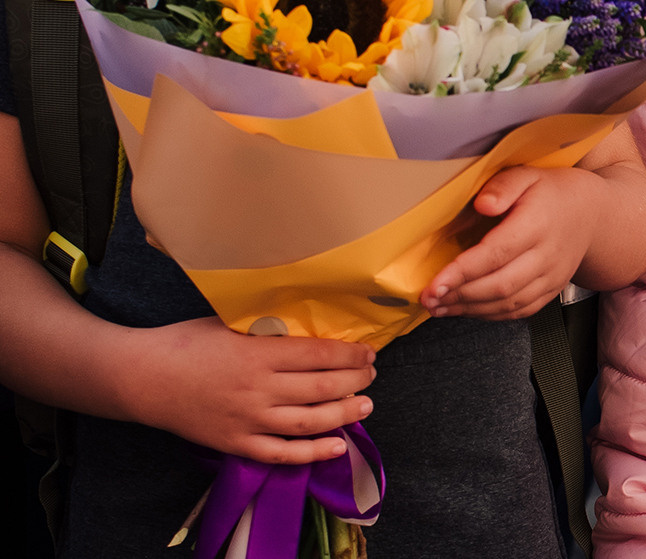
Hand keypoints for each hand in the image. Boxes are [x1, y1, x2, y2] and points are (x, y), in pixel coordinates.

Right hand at [123, 317, 374, 463]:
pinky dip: (311, 453)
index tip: (368, 353)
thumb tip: (311, 327)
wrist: (143, 378)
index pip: (320, 355)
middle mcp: (257, 389)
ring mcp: (246, 420)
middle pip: (321, 388)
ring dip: (343, 414)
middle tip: (370, 376)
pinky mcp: (234, 443)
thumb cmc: (188, 343)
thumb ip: (270, 330)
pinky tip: (336, 446)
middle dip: (355, 382)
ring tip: (365, 406)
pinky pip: (280, 454)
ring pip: (308, 422)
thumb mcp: (232, 324)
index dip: (350, 355)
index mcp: (258, 354)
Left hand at [421, 166, 600, 320]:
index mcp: (539, 223)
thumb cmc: (552, 192)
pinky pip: (521, 310)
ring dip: (470, 309)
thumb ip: (504, 186)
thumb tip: (482, 205)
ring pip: (509, 302)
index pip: (498, 252)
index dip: (464, 271)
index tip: (434, 283)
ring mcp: (553, 276)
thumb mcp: (529, 175)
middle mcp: (548, 254)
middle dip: (460, 295)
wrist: (594, 214)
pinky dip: (490, 315)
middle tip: (427, 299)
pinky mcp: (552, 290)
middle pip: (502, 284)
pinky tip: (466, 309)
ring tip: (438, 307)